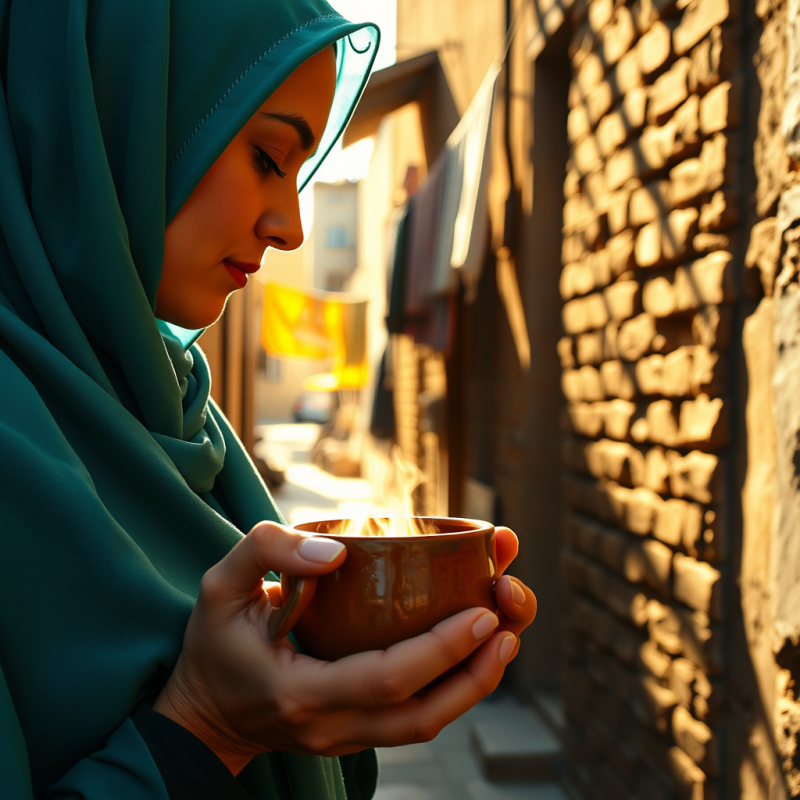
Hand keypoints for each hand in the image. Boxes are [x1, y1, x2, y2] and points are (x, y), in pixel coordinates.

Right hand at [153, 522, 532, 774]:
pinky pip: (415, 717)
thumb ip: (269, 551)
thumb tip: (339, 552)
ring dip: (477, 682)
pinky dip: (452, 686)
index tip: (482, 611)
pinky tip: (474, 647)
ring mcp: (347, 738)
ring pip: (427, 723)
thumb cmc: (213, 643)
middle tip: (512, 614)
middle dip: (480, 668)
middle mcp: (331, 727)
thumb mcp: (220, 584)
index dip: (442, 649)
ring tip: (509, 632)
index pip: (387, 679)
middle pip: (424, 714)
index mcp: (300, 692)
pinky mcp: (356, 733)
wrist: (201, 714)